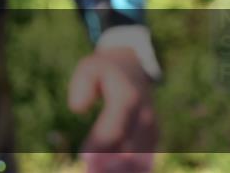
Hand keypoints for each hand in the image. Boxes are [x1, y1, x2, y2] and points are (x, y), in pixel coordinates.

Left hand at [69, 47, 157, 172]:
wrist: (134, 68)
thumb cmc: (105, 70)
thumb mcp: (89, 68)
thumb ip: (81, 85)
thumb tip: (77, 108)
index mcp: (129, 99)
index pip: (115, 130)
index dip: (100, 147)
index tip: (84, 159)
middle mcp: (145, 118)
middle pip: (130, 152)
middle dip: (110, 167)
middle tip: (90, 171)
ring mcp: (152, 131)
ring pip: (140, 162)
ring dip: (120, 170)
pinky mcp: (152, 140)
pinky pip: (143, 162)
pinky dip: (129, 170)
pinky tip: (109, 172)